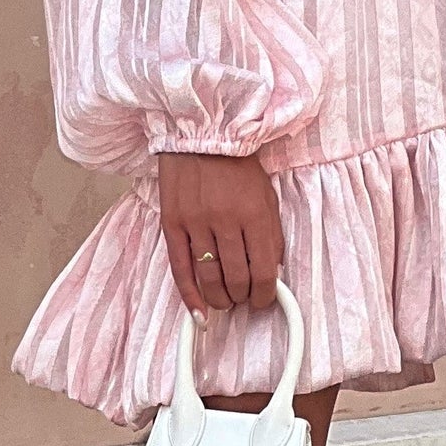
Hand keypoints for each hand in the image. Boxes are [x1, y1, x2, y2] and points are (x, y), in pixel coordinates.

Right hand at [157, 152, 283, 318]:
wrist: (201, 134)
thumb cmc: (238, 164)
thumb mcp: (267, 195)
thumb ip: (271, 233)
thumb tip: (272, 271)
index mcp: (254, 213)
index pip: (264, 270)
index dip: (266, 294)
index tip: (265, 299)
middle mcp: (225, 221)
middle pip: (236, 279)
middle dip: (244, 297)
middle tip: (245, 299)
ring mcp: (196, 223)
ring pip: (209, 278)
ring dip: (220, 299)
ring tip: (226, 302)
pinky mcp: (172, 224)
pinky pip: (180, 269)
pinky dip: (190, 296)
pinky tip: (199, 312)